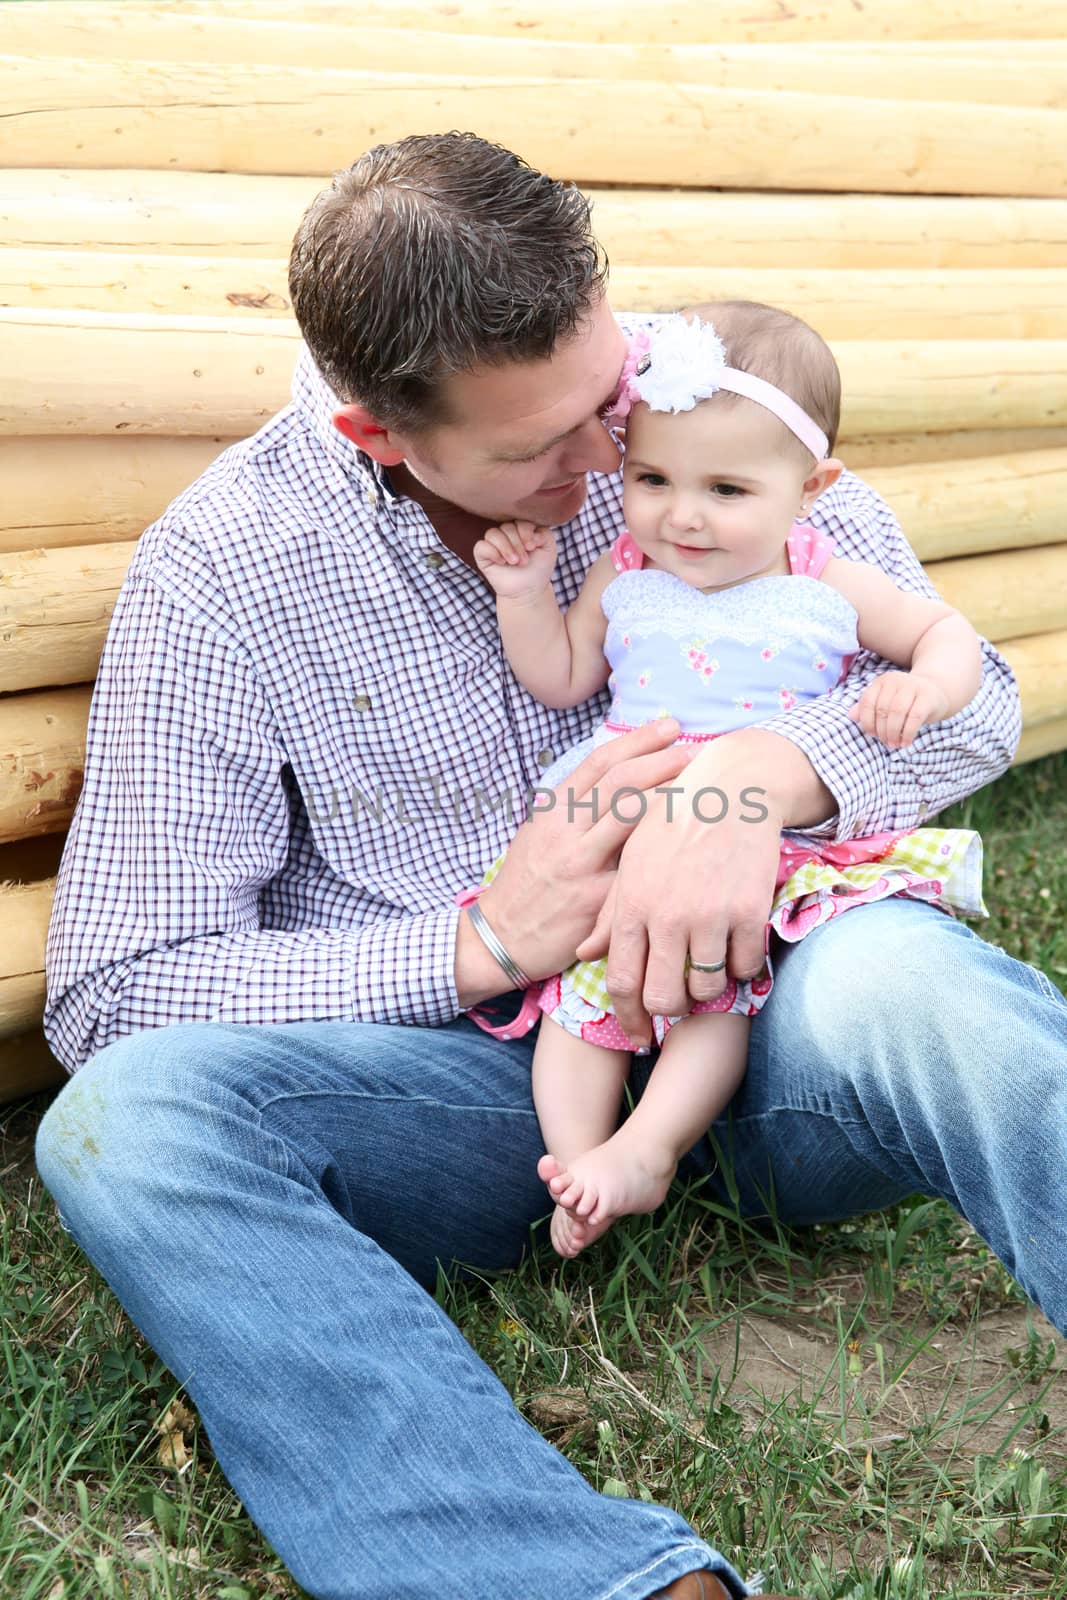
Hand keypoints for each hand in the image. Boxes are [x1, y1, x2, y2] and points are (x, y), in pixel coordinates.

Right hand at [472, 520, 557, 602]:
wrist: (529, 589)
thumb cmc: (539, 568)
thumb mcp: (549, 548)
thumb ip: (544, 534)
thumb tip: (530, 532)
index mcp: (521, 529)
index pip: (519, 520)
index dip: (525, 532)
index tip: (532, 547)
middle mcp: (507, 533)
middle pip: (506, 527)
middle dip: (517, 544)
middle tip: (524, 561)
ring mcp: (494, 544)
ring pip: (492, 533)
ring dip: (505, 548)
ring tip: (514, 562)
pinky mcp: (483, 555)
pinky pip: (480, 546)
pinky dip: (492, 552)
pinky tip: (502, 562)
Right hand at [476, 720, 692, 981]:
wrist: (503, 937)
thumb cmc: (528, 881)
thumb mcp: (540, 832)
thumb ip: (574, 806)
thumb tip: (616, 774)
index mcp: (554, 809)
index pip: (600, 761)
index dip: (638, 739)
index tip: (669, 728)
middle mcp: (566, 830)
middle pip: (620, 782)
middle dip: (662, 760)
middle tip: (695, 751)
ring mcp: (582, 863)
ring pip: (629, 817)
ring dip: (668, 796)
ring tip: (701, 786)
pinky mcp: (598, 900)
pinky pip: (637, 869)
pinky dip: (664, 851)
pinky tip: (689, 843)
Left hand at [573, 734, 783, 1048]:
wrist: (731, 789)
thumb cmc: (674, 824)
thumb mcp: (632, 862)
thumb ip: (610, 913)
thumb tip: (585, 953)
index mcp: (633, 904)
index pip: (623, 982)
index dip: (629, 1018)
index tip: (639, 1034)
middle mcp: (668, 915)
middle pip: (663, 997)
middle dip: (670, 1010)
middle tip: (679, 1002)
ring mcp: (710, 915)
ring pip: (706, 989)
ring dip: (707, 989)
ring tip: (707, 969)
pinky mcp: (749, 911)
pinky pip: (745, 967)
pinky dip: (741, 968)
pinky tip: (735, 950)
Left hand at [850, 670, 949, 748]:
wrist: (937, 691)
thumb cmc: (906, 701)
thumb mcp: (886, 702)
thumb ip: (868, 708)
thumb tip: (851, 715)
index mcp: (882, 681)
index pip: (868, 702)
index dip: (867, 721)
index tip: (872, 734)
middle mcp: (896, 680)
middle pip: (882, 710)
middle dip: (882, 731)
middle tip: (886, 743)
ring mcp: (913, 686)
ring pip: (897, 713)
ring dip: (893, 733)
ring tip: (894, 744)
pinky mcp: (927, 697)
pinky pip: (914, 717)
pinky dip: (908, 733)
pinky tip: (906, 743)